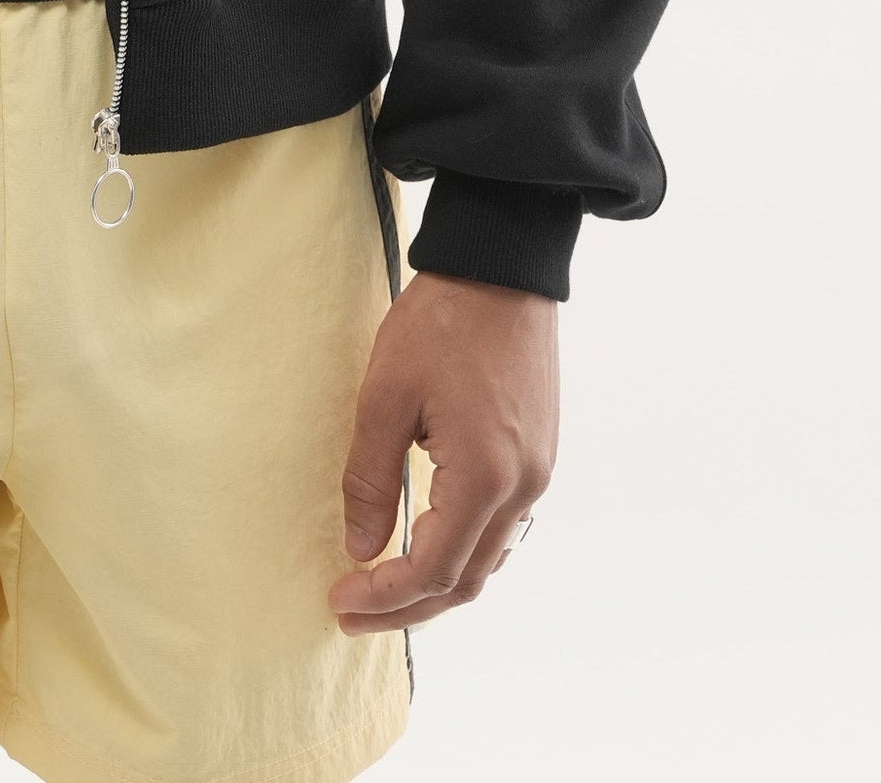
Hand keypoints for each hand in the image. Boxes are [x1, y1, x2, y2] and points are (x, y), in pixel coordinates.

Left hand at [327, 269, 556, 632]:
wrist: (502, 267)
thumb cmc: (441, 322)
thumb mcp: (385, 394)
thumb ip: (369, 478)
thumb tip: (360, 547)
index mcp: (484, 476)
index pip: (433, 569)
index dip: (384, 595)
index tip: (339, 598)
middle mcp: (523, 487)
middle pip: (466, 579)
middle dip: (407, 606)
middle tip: (352, 612)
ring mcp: (539, 473)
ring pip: (489, 559)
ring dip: (437, 583)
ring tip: (383, 588)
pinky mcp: (540, 455)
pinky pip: (503, 528)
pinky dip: (464, 551)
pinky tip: (429, 544)